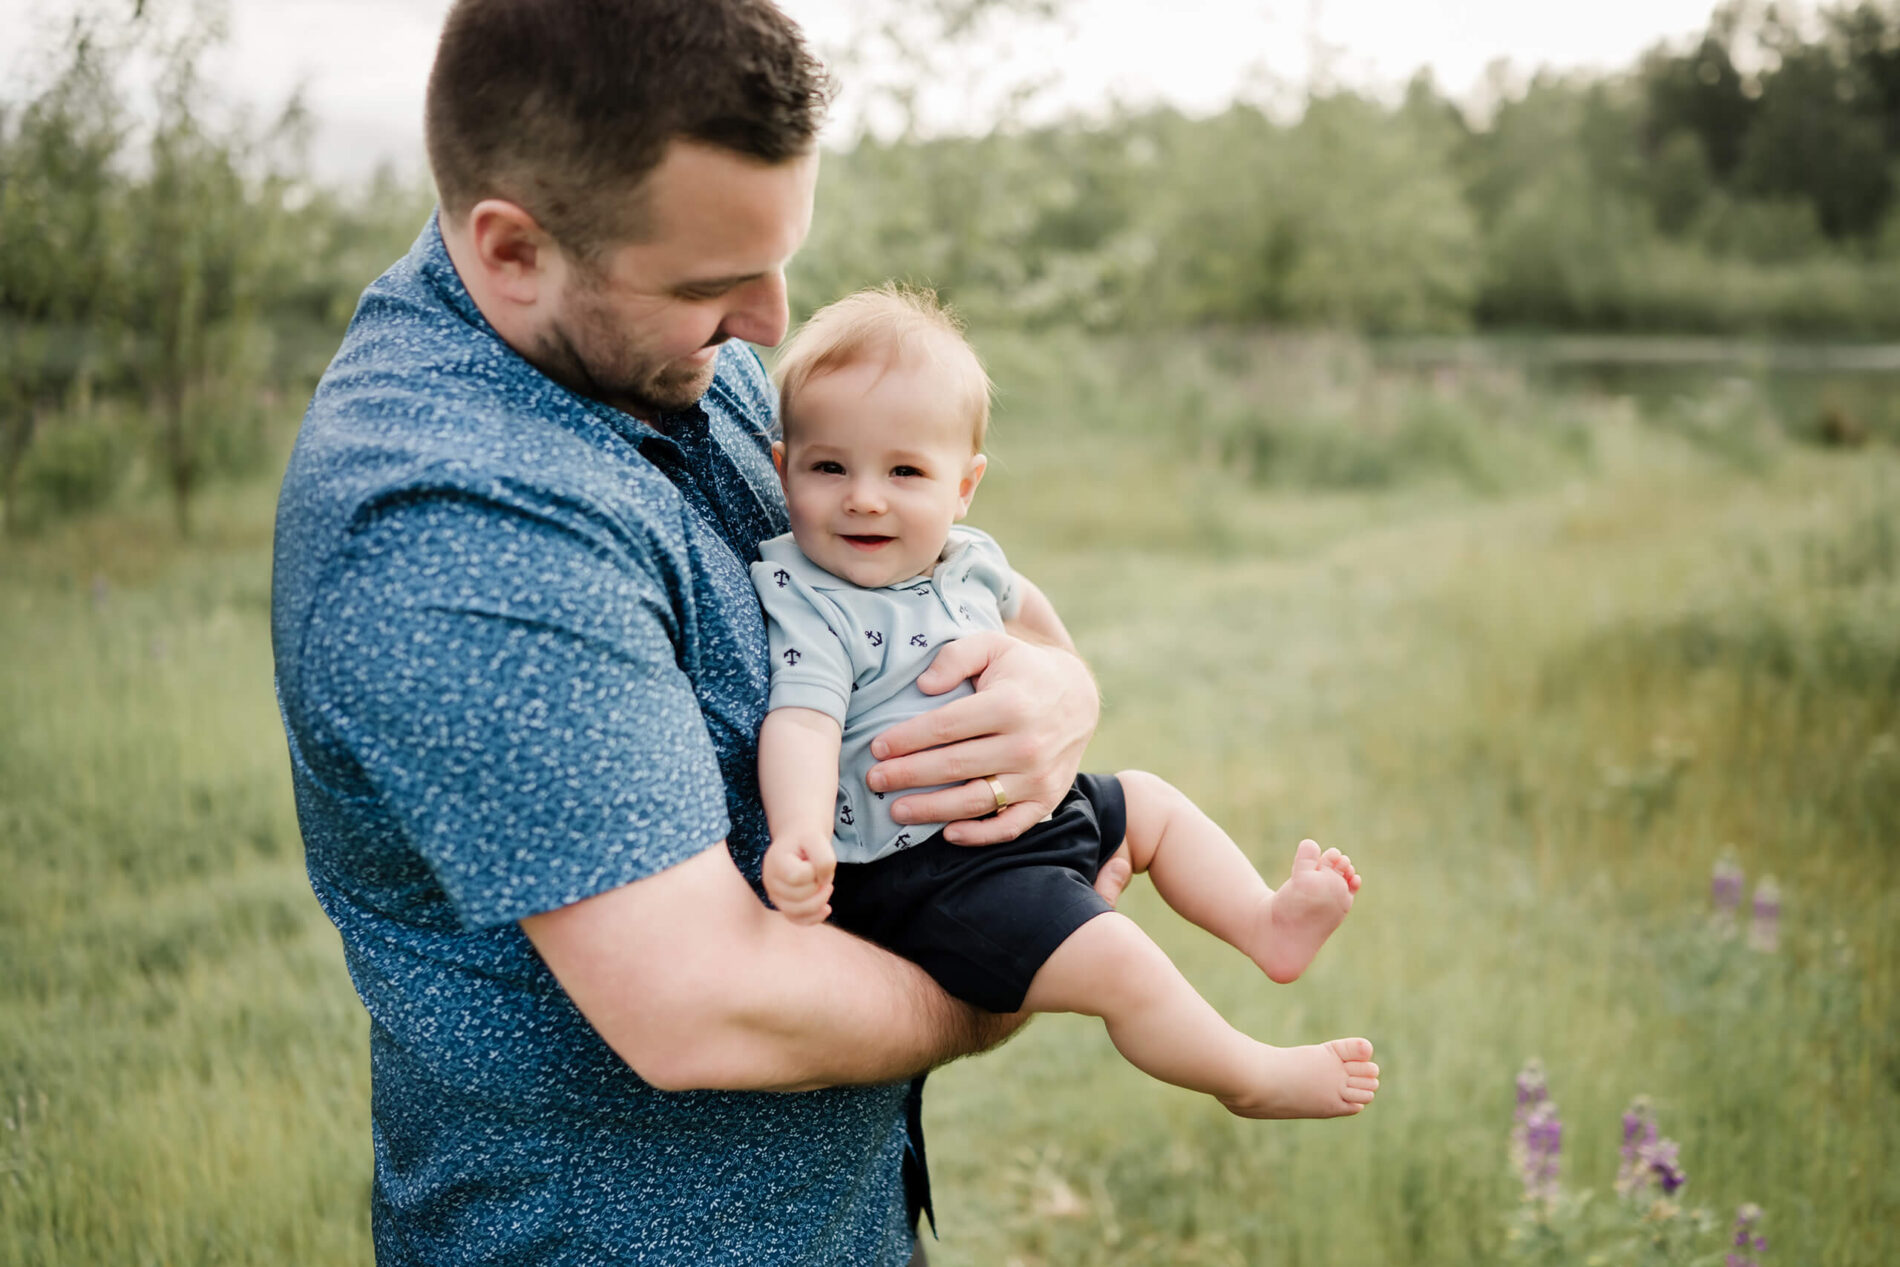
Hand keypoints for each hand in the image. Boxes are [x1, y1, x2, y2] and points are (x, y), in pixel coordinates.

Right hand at [763, 835, 835, 924]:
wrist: (799, 840)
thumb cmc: (807, 839)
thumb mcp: (818, 838)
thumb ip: (824, 859)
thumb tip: (823, 884)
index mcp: (774, 862)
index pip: (798, 877)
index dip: (814, 870)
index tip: (814, 859)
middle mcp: (770, 882)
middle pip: (799, 898)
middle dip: (818, 885)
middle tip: (820, 871)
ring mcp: (776, 896)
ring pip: (799, 912)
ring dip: (819, 900)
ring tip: (824, 884)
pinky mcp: (784, 905)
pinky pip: (799, 920)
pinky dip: (815, 917)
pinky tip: (827, 908)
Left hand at [867, 631, 1098, 845]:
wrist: (1079, 697)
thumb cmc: (1022, 670)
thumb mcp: (992, 646)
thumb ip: (955, 657)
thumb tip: (923, 686)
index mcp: (1010, 704)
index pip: (945, 727)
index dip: (906, 739)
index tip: (877, 748)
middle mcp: (1026, 744)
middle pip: (953, 766)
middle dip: (907, 775)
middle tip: (875, 780)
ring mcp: (1038, 777)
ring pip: (975, 801)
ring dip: (931, 809)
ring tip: (896, 809)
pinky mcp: (1046, 800)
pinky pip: (1009, 827)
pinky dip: (978, 835)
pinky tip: (947, 833)